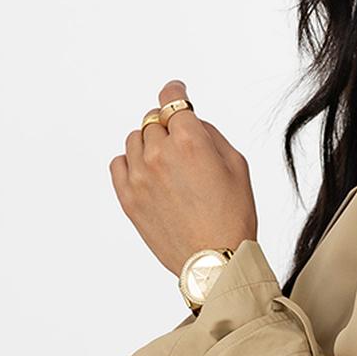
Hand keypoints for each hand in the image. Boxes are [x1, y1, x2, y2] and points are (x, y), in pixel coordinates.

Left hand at [109, 78, 258, 276]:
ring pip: (135, 139)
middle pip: (155, 120)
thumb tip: (191, 121)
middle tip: (183, 147)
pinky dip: (131, 162)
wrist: (215, 262)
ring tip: (167, 165)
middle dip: (169, 128)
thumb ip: (210, 135)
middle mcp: (159, 153)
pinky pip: (118, 163)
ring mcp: (140, 176)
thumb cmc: (233, 217)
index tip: (176, 93)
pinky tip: (147, 173)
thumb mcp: (237, 166)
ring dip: (150, 144)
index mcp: (189, 140)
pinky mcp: (128, 198)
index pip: (171, 99)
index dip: (176, 93)